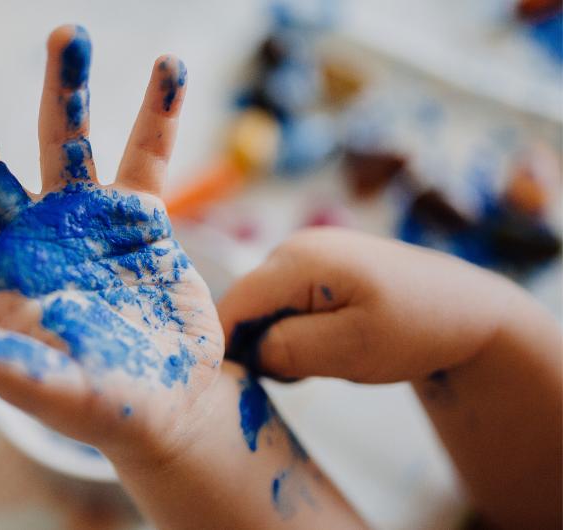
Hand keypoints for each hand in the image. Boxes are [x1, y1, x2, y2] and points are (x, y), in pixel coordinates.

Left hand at [0, 25, 222, 458]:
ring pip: (64, 143)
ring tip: (70, 36)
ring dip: (66, 91)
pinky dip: (156, 114)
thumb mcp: (54, 390)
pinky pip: (144, 155)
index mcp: (0, 286)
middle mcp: (33, 243)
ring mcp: (84, 222)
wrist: (176, 397)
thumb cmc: (110, 407)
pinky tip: (168, 68)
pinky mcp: (135, 217)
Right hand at [217, 227, 516, 382]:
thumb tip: (247, 351)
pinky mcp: (316, 268)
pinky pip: (283, 304)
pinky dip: (293, 332)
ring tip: (321, 361)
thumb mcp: (352, 349)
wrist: (467, 310)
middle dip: (257, 346)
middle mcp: (293, 247)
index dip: (224, 347)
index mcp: (299, 260)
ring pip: (263, 308)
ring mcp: (305, 254)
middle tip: (299, 376)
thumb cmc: (416, 328)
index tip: (236, 385)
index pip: (233, 304)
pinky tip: (326, 345)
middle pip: (244, 306)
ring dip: (277, 342)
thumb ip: (288, 349)